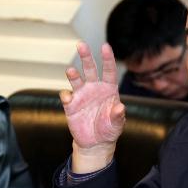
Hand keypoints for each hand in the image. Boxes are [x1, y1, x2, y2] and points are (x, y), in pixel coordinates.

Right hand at [60, 42, 124, 172]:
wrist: (95, 143)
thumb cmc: (109, 130)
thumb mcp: (117, 125)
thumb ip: (118, 116)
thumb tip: (120, 107)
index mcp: (109, 89)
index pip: (109, 70)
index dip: (107, 58)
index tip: (105, 46)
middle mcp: (94, 88)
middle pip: (90, 69)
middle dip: (86, 56)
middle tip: (81, 44)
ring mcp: (82, 95)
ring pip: (76, 80)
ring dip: (73, 75)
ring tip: (71, 71)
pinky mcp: (71, 105)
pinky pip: (67, 96)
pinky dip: (66, 95)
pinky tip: (68, 97)